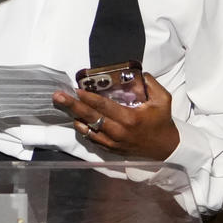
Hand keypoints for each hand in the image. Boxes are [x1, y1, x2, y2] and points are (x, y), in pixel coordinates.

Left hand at [53, 71, 180, 158]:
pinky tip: (76, 119)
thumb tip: (138, 72)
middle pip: (91, 118)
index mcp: (130, 119)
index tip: (76, 90)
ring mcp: (113, 143)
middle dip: (72, 106)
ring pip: (88, 129)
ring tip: (62, 105)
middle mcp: (118, 132)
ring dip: (74, 116)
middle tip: (57, 97)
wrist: (165, 148)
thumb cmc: (162, 122)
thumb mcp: (163, 100)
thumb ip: (151, 84)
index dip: (88, 98)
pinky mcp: (111, 149)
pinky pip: (92, 139)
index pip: (104, 107)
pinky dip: (83, 129)